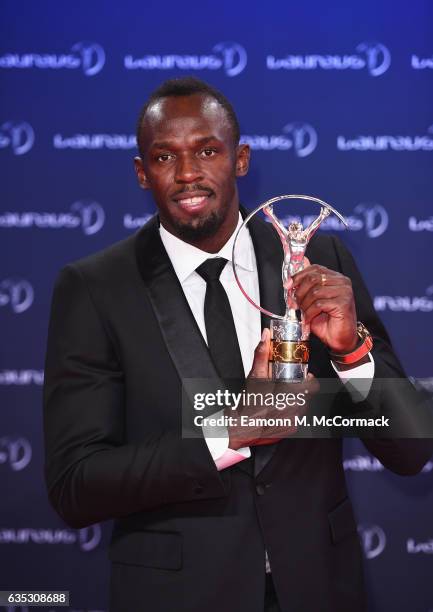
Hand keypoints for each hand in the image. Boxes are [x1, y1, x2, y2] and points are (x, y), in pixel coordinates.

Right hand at [227, 329, 318, 449]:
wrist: (240, 427)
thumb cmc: (246, 404)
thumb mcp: (254, 376)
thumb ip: (262, 354)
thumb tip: (266, 336)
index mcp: (288, 395)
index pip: (313, 386)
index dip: (309, 380)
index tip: (304, 376)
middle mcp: (294, 410)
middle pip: (307, 395)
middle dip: (299, 389)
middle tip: (286, 386)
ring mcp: (293, 421)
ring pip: (303, 406)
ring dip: (295, 401)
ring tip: (281, 397)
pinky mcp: (291, 429)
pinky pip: (297, 418)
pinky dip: (290, 412)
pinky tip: (278, 409)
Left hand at [292, 264, 357, 353]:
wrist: (339, 339)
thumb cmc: (326, 321)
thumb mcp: (311, 301)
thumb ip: (304, 288)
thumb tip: (291, 278)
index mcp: (335, 277)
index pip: (314, 269)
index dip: (298, 276)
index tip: (288, 286)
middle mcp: (342, 282)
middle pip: (313, 279)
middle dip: (299, 293)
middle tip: (294, 304)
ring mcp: (344, 292)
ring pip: (314, 292)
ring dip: (304, 305)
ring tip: (303, 314)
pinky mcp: (343, 303)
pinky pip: (318, 304)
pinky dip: (309, 313)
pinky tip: (308, 320)